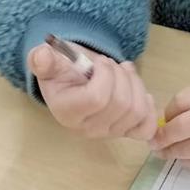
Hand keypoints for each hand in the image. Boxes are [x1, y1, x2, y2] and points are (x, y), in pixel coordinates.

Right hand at [28, 43, 157, 140]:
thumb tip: (41, 56)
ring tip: (123, 72)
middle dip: (121, 75)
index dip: (105, 74)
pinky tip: (138, 91)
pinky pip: (146, 128)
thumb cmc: (63, 70)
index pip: (98, 98)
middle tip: (111, 65)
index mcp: (67, 112)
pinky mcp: (125, 132)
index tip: (99, 61)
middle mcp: (87, 129)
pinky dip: (148, 108)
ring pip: (137, 110)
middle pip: (121, 103)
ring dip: (135, 84)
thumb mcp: (49, 61)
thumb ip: (43, 59)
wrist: (73, 79)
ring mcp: (108, 133)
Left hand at [151, 80, 189, 170]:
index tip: (163, 120)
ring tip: (165, 151)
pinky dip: (189, 162)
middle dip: (164, 136)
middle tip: (154, 142)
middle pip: (185, 128)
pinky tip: (184, 158)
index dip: (167, 112)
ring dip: (173, 152)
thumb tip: (165, 119)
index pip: (184, 102)